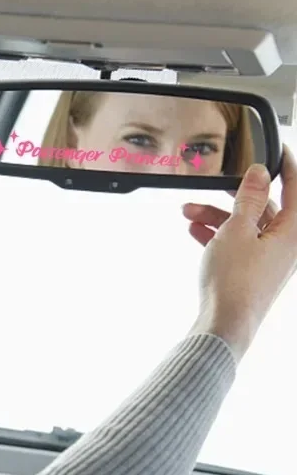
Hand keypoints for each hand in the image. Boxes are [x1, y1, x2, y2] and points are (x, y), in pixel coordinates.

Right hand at [182, 145, 296, 361]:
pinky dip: (218, 235)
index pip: (296, 188)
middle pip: (264, 209)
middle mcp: (286, 245)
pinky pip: (238, 245)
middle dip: (233, 196)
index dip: (286, 166)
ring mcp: (269, 260)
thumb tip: (259, 174)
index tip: (278, 150)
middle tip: (214, 184)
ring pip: (246, 227)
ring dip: (218, 216)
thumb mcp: (237, 230)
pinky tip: (196, 231)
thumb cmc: (235, 282)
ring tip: (189, 213)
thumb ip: (248, 199)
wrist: (225, 324)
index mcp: (292, 232)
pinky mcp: (252, 273)